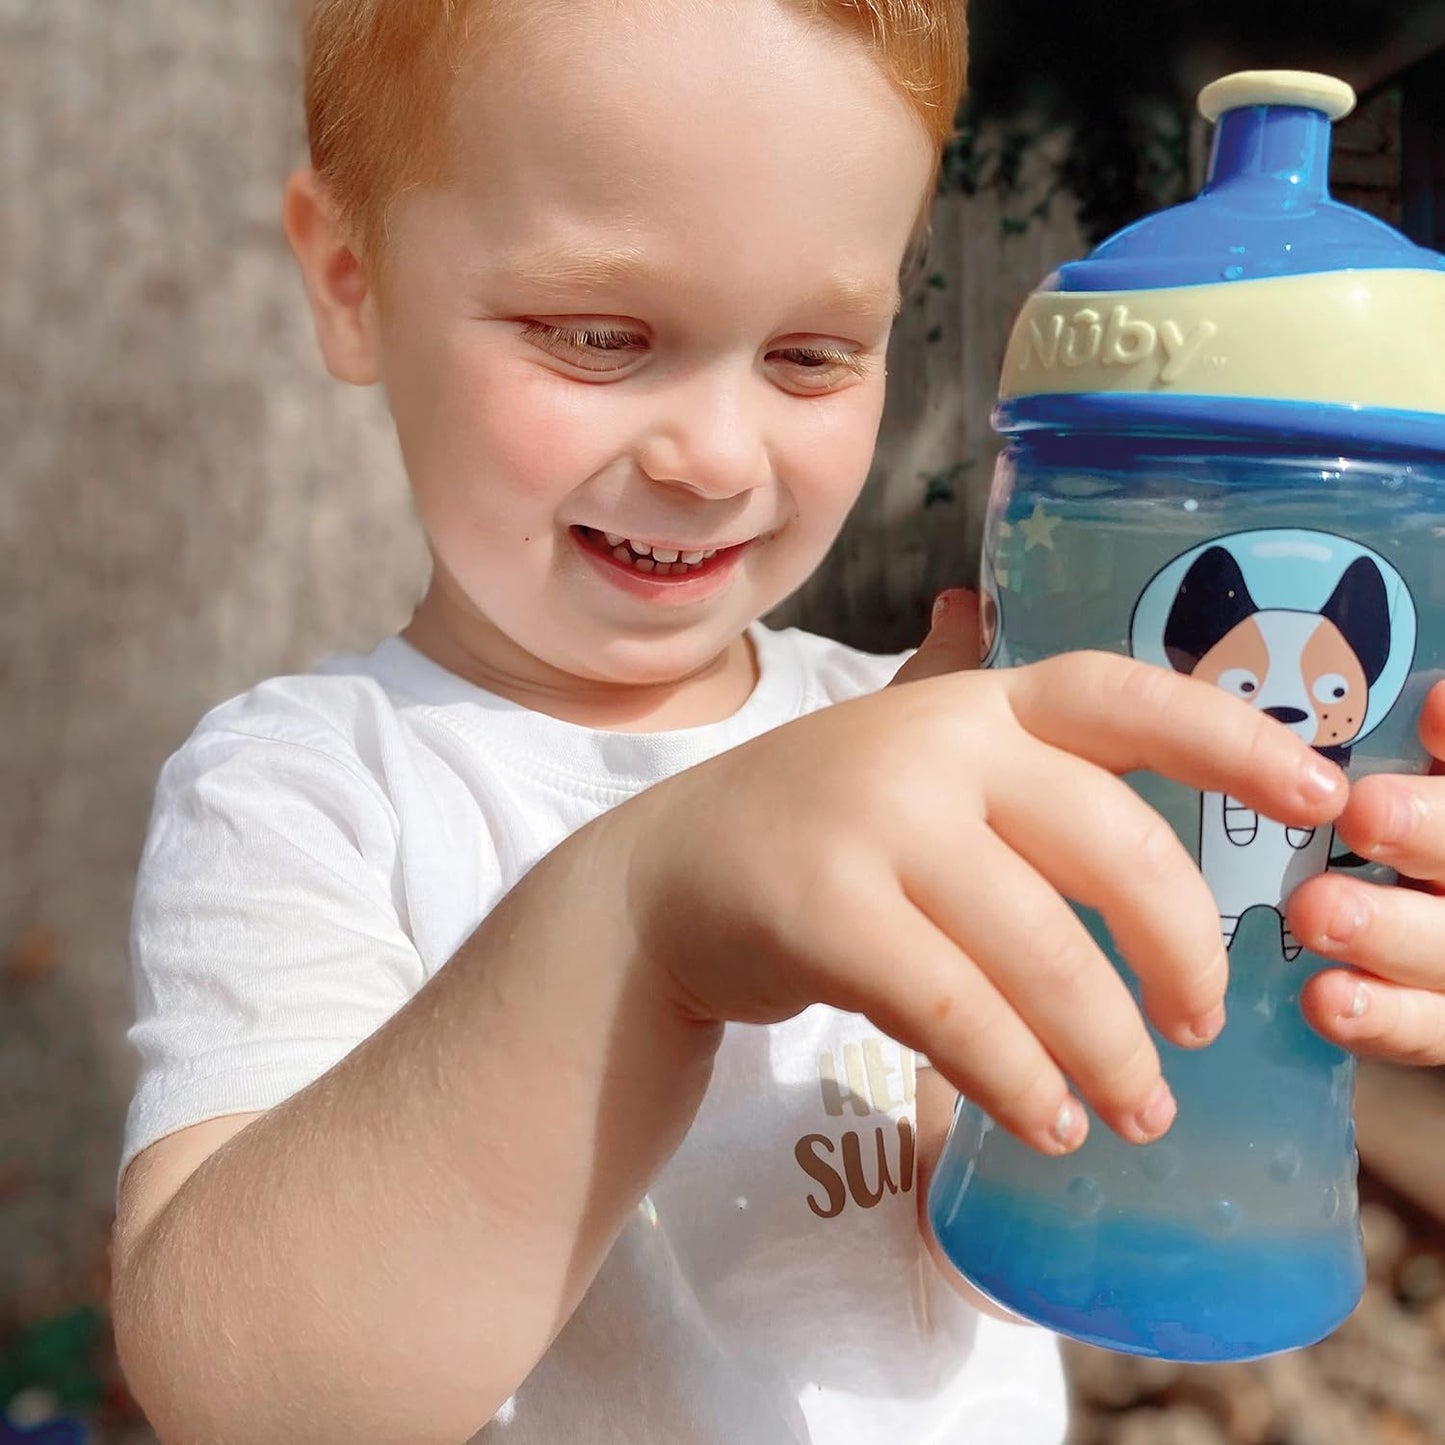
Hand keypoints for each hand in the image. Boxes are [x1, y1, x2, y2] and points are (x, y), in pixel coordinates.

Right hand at [626, 610, 1347, 1156]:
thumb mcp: (906, 753)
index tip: (1323, 801)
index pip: (1124, 697)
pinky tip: (1048, 1122)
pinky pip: (958, 1010)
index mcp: (976, 702)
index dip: (1232, 740)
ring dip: (1107, 1048)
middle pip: (1112, 846)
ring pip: (1040, 949)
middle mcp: (935, 742)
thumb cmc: (814, 824)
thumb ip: (999, 743)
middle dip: (1180, 952)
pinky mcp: (823, 908)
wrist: (665, 879)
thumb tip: (1096, 708)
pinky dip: (1018, 1077)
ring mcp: (875, 819)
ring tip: (1135, 1109)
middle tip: (1199, 1029)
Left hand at [1287, 680, 1444, 1065]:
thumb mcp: (1415, 790)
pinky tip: (1325, 998)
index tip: (1431, 713)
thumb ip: (1433, 751)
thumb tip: (1436, 705)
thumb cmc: (1396, 839)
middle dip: (1431, 834)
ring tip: (1316, 909)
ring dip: (1389, 933)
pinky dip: (1379, 1016)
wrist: (1420, 938)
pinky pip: (1426, 1031)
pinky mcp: (1443, 1025)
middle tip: (1366, 814)